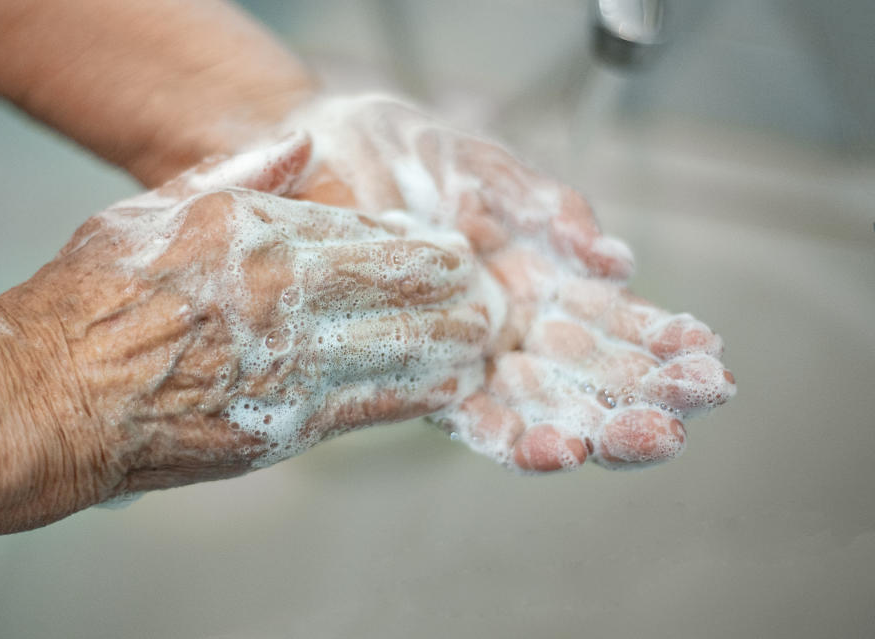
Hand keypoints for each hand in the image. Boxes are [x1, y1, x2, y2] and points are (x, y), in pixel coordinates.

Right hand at [48, 138, 502, 495]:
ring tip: (484, 335)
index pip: (373, 235)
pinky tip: (453, 383)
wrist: (51, 399)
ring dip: (455, 340)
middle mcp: (283, 296)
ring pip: (406, 347)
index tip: (449, 251)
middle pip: (405, 288)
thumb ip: (241, 175)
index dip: (423, 246)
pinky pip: (378, 406)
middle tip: (486, 292)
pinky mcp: (289, 427)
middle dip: (455, 290)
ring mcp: (292, 364)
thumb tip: (304, 145)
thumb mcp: (154, 209)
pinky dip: (424, 391)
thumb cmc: (89, 302)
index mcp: (256, 234)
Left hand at [261, 95, 735, 470]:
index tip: (708, 359)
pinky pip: (468, 413)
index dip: (660, 344)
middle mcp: (511, 326)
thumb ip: (547, 209)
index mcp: (542, 278)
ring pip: (539, 403)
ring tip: (635, 441)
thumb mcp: (486, 168)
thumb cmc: (406, 152)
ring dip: (589, 427)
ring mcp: (466, 353)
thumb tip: (614, 258)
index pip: (613, 323)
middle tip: (687, 418)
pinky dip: (511, 433)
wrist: (321, 152)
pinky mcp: (417, 370)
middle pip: (587, 376)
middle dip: (640, 398)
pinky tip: (553, 450)